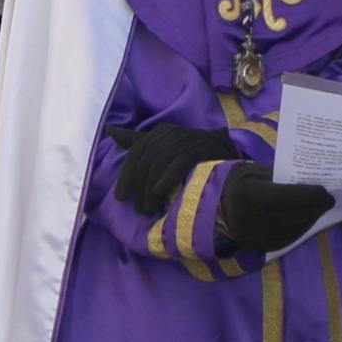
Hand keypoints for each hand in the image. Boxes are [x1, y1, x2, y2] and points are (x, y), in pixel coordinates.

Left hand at [116, 121, 240, 215]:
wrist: (231, 159)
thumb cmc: (193, 157)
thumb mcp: (165, 148)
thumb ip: (139, 142)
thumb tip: (111, 131)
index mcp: (162, 131)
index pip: (137, 150)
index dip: (126, 175)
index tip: (120, 196)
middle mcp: (173, 131)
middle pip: (145, 158)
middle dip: (137, 186)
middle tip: (137, 209)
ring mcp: (187, 139)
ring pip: (158, 163)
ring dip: (150, 191)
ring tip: (148, 210)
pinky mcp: (200, 149)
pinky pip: (177, 164)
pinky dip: (165, 181)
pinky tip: (160, 196)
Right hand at [217, 168, 335, 253]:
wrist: (215, 204)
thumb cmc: (241, 182)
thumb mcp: (259, 172)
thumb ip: (283, 179)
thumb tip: (313, 185)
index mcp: (251, 196)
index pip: (290, 198)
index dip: (312, 196)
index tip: (328, 192)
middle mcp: (252, 220)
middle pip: (294, 216)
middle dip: (315, 208)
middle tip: (329, 200)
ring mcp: (253, 237)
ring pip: (292, 231)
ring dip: (310, 220)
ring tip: (320, 210)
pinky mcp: (256, 247)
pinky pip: (284, 241)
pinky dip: (299, 231)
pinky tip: (307, 221)